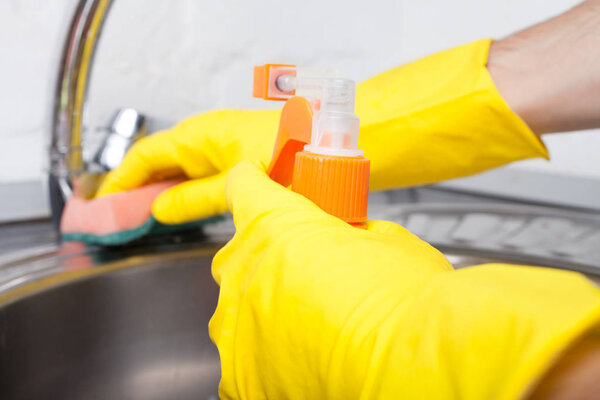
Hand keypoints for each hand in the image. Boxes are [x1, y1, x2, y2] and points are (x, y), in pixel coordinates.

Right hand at [97, 109, 280, 223]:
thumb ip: (195, 199)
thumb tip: (160, 210)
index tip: (103, 202)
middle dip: (137, 187)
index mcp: (199, 134)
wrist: (330, 143)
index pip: (145, 155)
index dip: (121, 179)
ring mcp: (221, 145)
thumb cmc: (291, 154)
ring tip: (143, 218)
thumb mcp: (236, 183)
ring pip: (179, 168)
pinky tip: (182, 208)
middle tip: (119, 217)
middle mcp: (206, 135)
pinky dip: (185, 190)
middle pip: (159, 161)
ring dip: (161, 191)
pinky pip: (200, 172)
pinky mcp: (236, 156)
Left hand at [210, 161, 599, 399]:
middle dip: (273, 249)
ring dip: (269, 301)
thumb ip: (346, 231)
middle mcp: (242, 273)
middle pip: (244, 248)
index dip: (258, 177)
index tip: (270, 181)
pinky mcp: (239, 377)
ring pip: (242, 302)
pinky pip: (243, 350)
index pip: (243, 183)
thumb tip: (343, 236)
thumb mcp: (386, 240)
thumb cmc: (411, 302)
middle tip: (313, 260)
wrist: (419, 368)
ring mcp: (235, 328)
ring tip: (318, 316)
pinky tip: (304, 351)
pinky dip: (266, 348)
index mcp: (274, 225)